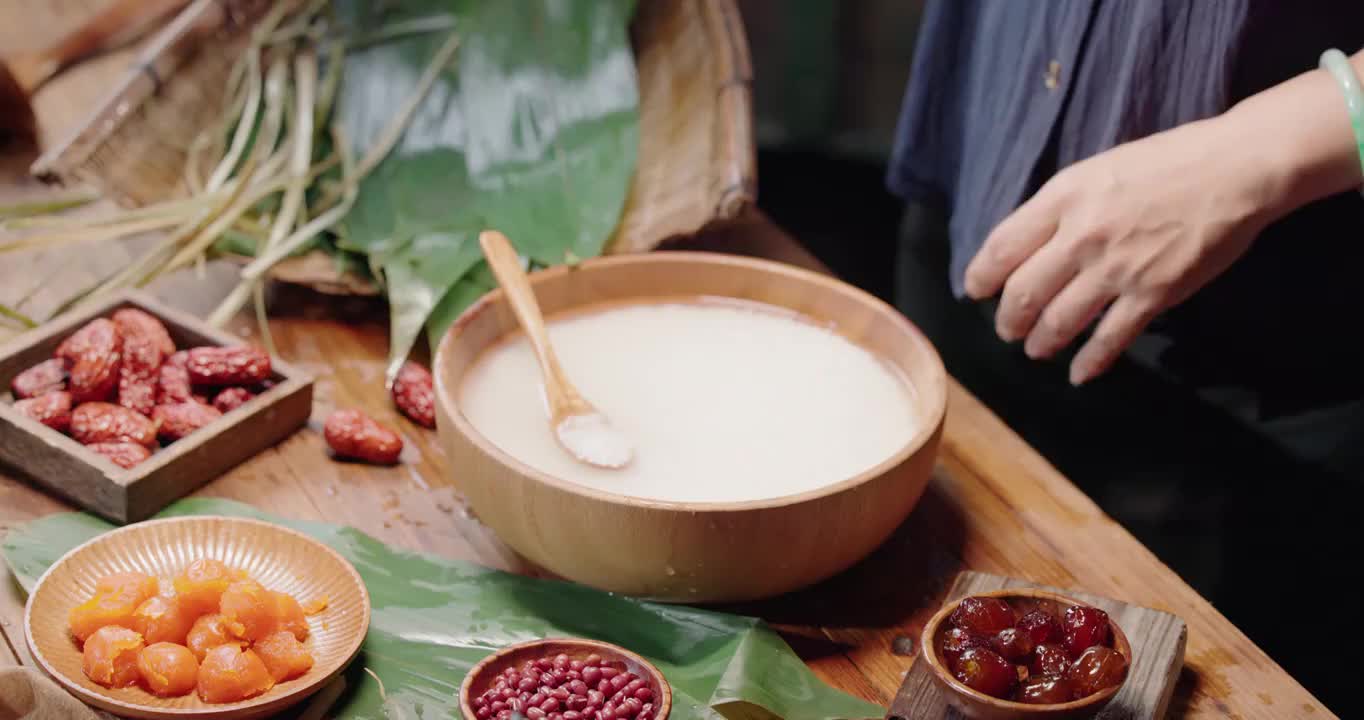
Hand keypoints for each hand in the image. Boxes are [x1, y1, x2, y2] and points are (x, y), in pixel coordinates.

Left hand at [963, 116, 1280, 384]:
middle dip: (1008, 319)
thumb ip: (1059, 208)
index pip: (1001, 247)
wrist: (1235, 169)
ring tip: (1036, 348)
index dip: (981, 277)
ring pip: (1059, 321)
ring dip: (1041, 342)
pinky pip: (1110, 338)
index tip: (976, 291)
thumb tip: (1027, 244)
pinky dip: (1090, 361)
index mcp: (1063, 199)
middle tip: (1007, 329)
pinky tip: (1080, 374)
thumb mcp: (1096, 171)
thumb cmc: (1166, 162)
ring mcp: (1116, 269)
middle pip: (1022, 293)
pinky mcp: (1153, 294)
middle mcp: (1081, 237)